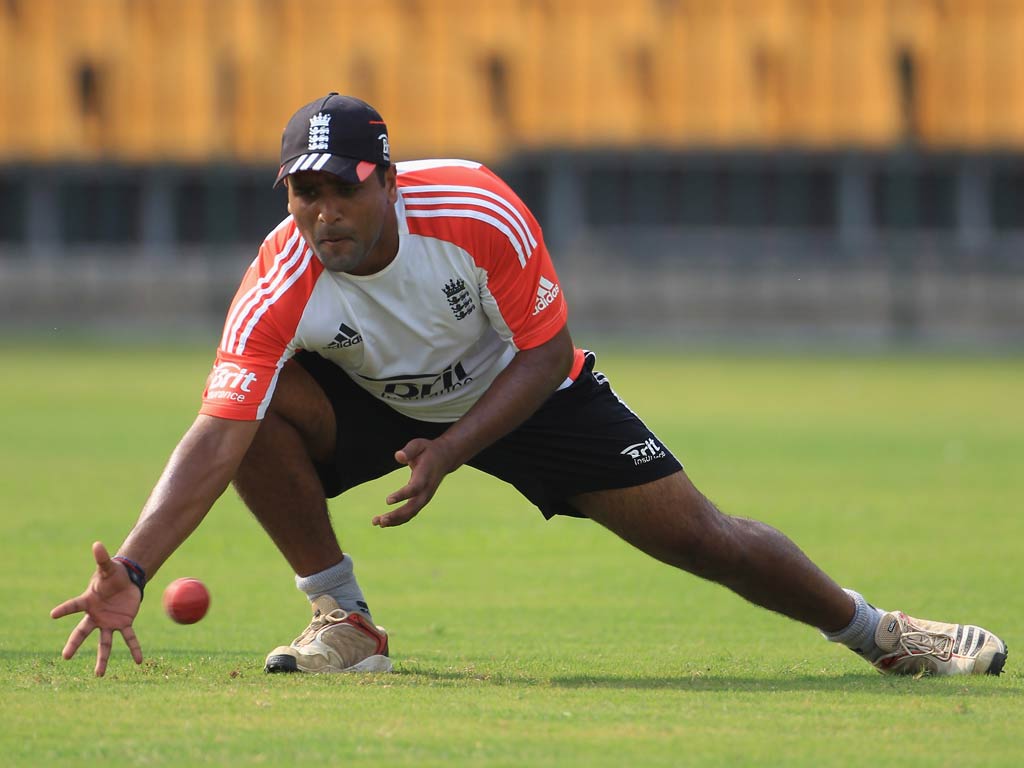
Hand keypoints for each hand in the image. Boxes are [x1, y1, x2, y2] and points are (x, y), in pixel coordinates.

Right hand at [50, 541, 143, 676]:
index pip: (73, 606)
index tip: (53, 614)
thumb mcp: (108, 567)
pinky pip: (129, 638)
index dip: (64, 610)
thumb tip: (97, 544)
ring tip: (99, 674)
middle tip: (66, 657)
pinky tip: (139, 661)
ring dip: (102, 658)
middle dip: (74, 644)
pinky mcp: (124, 623)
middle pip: (82, 632)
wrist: (126, 582)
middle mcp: (96, 616)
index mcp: (88, 601)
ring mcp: (109, 622)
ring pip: (104, 643)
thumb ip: (102, 558)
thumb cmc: (113, 575)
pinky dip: (134, 649)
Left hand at [373, 438, 456, 527]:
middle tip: (381, 520)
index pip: (415, 488)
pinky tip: (383, 522)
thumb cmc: (428, 450)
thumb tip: (398, 456)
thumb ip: (409, 450)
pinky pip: (410, 513)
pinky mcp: (421, 501)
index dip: (402, 495)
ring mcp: (425, 497)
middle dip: (397, 515)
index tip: (387, 500)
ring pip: (411, 513)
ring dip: (395, 520)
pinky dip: (398, 519)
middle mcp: (427, 489)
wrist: (445, 458)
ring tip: (377, 522)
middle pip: (413, 507)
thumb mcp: (419, 444)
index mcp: (426, 475)